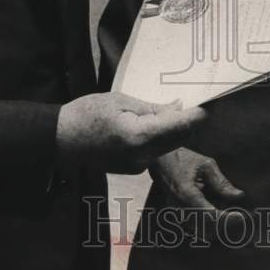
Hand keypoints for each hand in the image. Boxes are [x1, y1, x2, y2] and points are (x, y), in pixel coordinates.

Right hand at [55, 92, 205, 173]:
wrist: (59, 139)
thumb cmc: (86, 115)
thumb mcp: (121, 102)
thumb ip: (153, 109)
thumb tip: (180, 107)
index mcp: (139, 137)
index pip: (181, 127)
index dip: (198, 114)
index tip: (210, 102)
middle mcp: (142, 157)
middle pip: (179, 139)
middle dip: (190, 121)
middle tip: (197, 100)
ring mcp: (137, 167)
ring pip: (168, 146)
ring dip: (175, 129)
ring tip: (174, 107)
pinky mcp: (133, 169)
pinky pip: (156, 151)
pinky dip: (160, 137)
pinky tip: (153, 123)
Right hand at [151, 147, 246, 233]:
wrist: (161, 160)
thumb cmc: (184, 159)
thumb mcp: (206, 165)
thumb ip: (222, 183)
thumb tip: (239, 196)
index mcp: (187, 194)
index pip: (210, 216)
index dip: (227, 220)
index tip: (241, 217)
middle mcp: (179, 208)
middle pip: (207, 229)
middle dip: (223, 225)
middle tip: (237, 214)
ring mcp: (176, 214)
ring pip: (200, 232)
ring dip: (215, 226)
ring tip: (225, 212)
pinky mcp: (175, 216)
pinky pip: (194, 228)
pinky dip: (206, 225)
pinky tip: (214, 212)